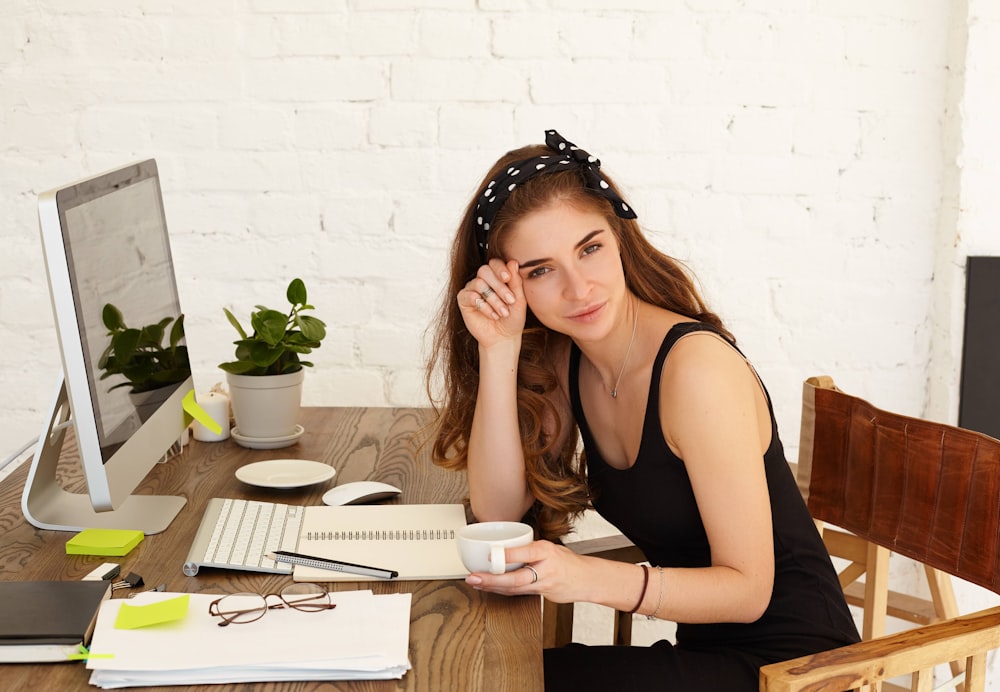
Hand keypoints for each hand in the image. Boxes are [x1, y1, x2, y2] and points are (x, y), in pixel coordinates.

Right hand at [457, 259, 525, 348]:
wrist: (503, 337)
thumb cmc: (512, 318)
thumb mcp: (519, 299)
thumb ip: (516, 281)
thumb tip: (513, 262)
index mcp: (496, 276)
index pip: (495, 263)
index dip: (500, 268)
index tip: (508, 278)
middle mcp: (482, 280)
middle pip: (484, 271)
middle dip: (499, 286)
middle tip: (511, 300)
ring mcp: (471, 289)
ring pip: (479, 284)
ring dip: (494, 299)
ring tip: (503, 312)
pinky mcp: (464, 300)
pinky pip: (471, 296)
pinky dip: (484, 307)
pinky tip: (493, 316)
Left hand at [464, 539, 580, 603]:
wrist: (587, 579)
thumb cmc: (567, 561)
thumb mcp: (550, 548)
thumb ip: (529, 549)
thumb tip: (503, 548)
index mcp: (547, 551)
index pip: (526, 553)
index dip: (507, 556)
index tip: (489, 555)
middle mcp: (546, 568)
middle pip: (516, 578)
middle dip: (492, 579)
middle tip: (474, 577)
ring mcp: (545, 584)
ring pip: (515, 589)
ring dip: (493, 587)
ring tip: (476, 583)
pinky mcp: (543, 595)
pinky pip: (520, 593)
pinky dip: (504, 591)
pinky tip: (491, 588)